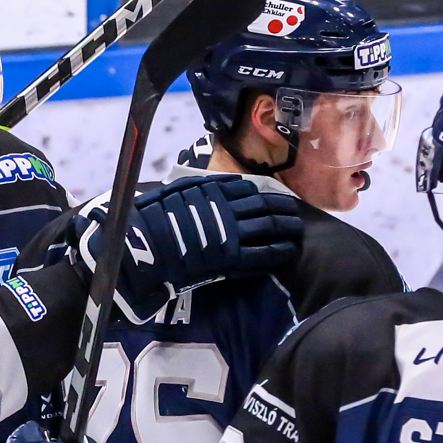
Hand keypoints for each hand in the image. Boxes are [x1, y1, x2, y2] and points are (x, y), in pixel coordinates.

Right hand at [74, 175, 303, 321]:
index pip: (250, 190)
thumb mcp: (174, 190)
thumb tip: (220, 184)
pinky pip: (263, 254)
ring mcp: (232, 234)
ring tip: (297, 230)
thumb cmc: (152, 218)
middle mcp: (229, 209)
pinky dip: (279, 251)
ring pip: (269, 228)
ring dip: (287, 228)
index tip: (276, 197)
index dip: (267, 194)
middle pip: (265, 207)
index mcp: (215, 191)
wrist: (145, 247)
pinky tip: (288, 250)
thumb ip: (199, 187)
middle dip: (284, 209)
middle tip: (295, 213)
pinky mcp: (232, 258)